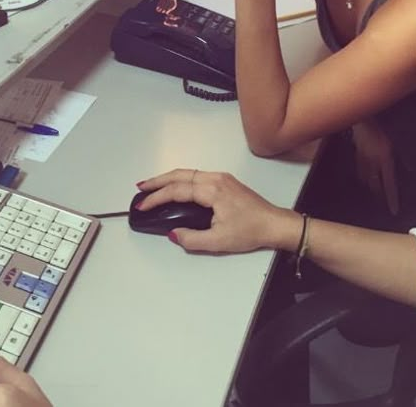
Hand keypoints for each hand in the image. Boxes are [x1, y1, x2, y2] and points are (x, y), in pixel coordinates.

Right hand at [136, 168, 300, 252]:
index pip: (177, 191)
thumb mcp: (219, 241)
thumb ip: (192, 238)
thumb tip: (173, 233)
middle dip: (158, 181)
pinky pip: (196, 176)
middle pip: (179, 175)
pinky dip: (181, 180)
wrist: (274, 224)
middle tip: (140, 189)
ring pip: (188, 173)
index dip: (157, 198)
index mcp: (212, 190)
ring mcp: (220, 177)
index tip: (142, 206)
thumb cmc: (249, 232)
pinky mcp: (224, 181)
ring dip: (168, 179)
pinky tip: (175, 187)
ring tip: (152, 187)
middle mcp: (215, 178)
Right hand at [352, 120, 398, 215]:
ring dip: (370, 186)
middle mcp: (374, 164)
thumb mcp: (394, 145)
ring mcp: (364, 161)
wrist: (363, 122)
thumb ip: (402, 159)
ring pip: (366, 179)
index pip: (389, 184)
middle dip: (379, 194)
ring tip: (373, 192)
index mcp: (385, 161)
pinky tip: (364, 177)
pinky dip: (363, 176)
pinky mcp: (357, 155)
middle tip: (381, 203)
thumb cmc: (380, 131)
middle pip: (376, 185)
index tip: (393, 210)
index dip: (391, 198)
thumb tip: (412, 171)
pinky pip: (360, 170)